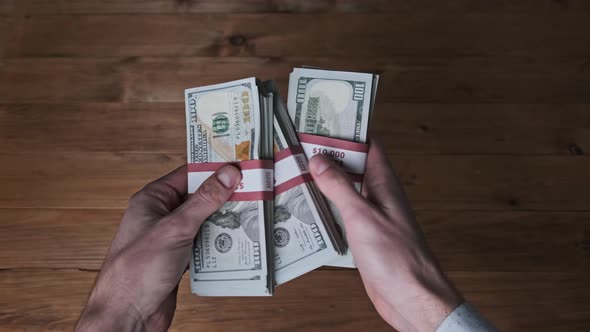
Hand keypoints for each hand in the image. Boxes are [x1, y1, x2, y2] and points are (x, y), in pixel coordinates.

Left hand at [76, 165, 241, 330]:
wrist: (128, 314)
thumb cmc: (137, 270)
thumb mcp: (175, 228)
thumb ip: (204, 200)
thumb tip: (228, 174)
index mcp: (153, 200)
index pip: (188, 174)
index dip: (214, 169)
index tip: (241, 165)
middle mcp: (162, 216)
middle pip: (199, 198)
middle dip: (225, 196)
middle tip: (254, 190)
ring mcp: (171, 238)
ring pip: (205, 221)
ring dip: (225, 221)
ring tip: (252, 214)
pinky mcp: (180, 258)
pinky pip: (205, 243)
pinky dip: (220, 242)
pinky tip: (238, 241)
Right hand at [309, 140, 462, 331]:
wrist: (411, 296)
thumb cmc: (396, 257)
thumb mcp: (362, 216)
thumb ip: (340, 187)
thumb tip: (320, 159)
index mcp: (384, 182)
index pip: (368, 143)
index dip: (347, 129)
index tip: (322, 120)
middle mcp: (378, 194)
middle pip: (352, 164)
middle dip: (329, 154)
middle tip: (298, 146)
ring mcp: (371, 214)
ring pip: (345, 188)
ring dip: (324, 181)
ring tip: (296, 172)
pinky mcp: (364, 233)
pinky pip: (342, 211)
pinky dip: (326, 205)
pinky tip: (307, 207)